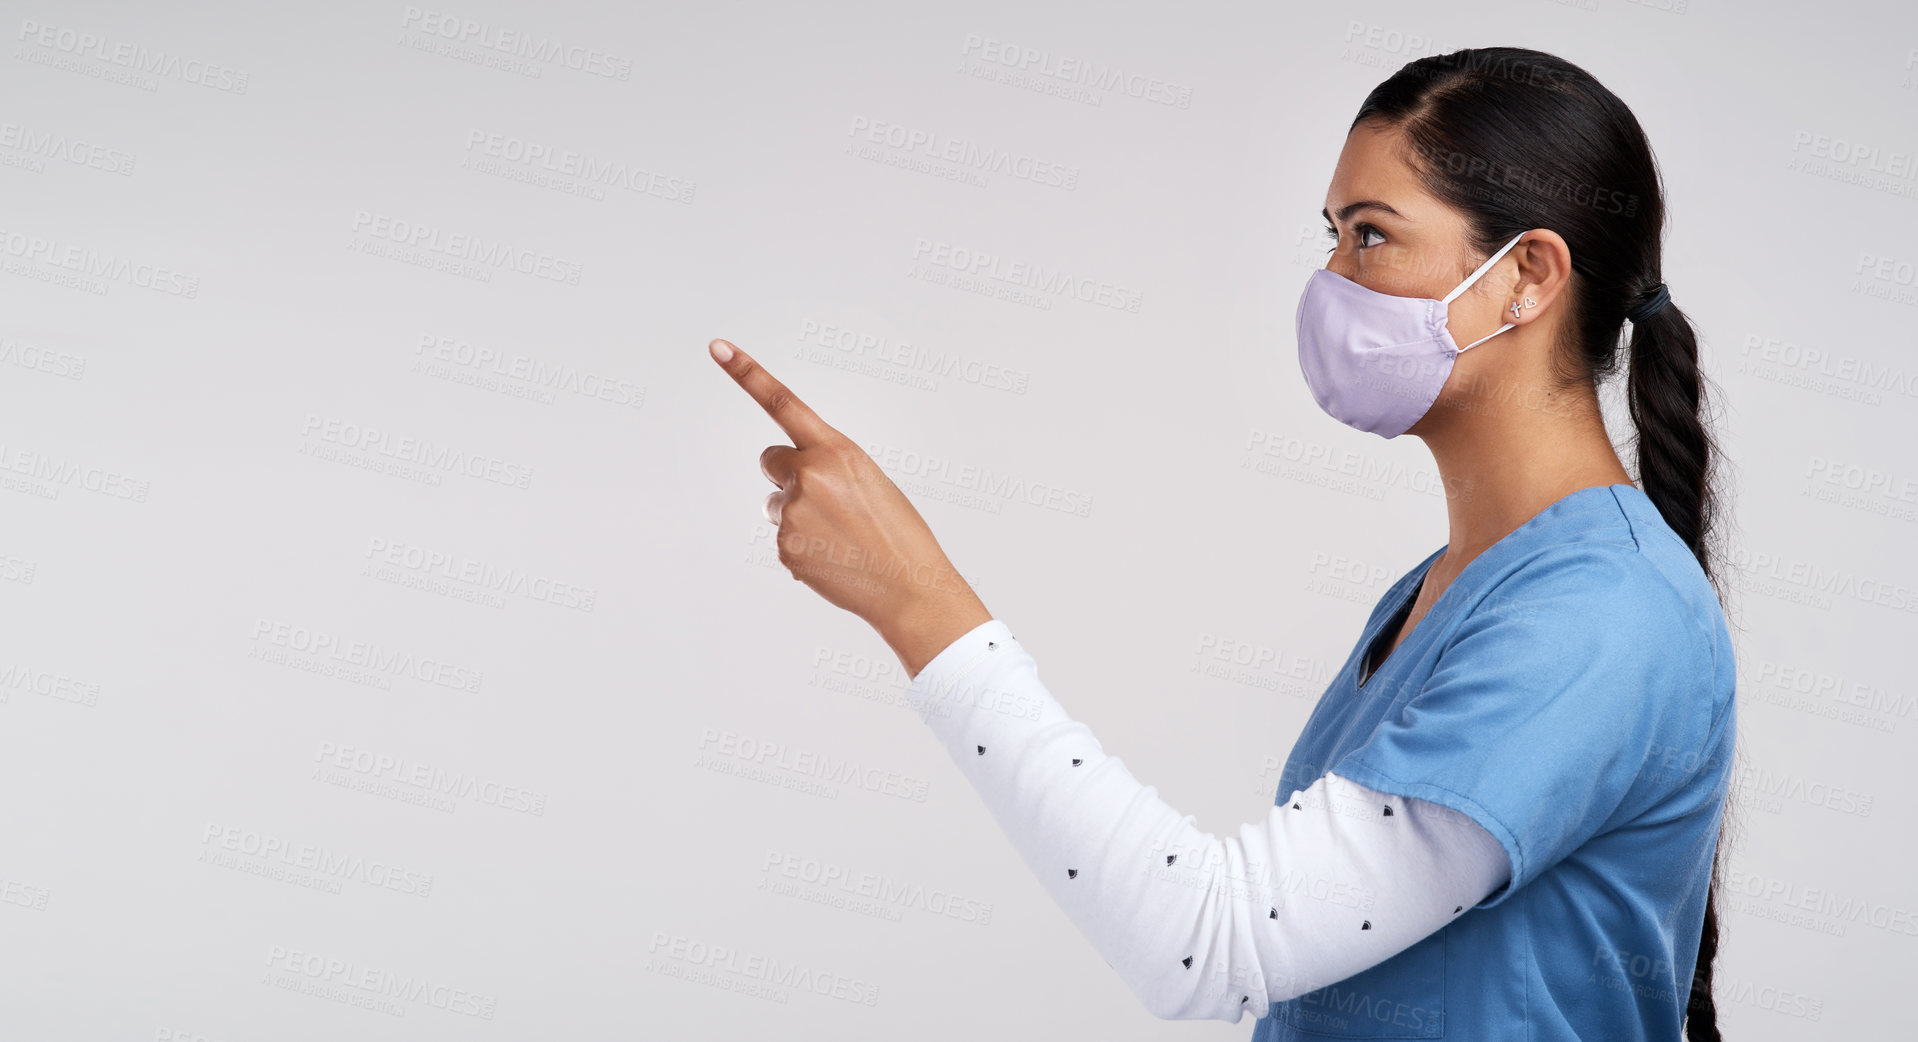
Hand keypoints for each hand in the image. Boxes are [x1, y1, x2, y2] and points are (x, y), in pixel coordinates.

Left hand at [708, 338, 991, 675]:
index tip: (717, 347)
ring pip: (776, 505)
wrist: (910, 587)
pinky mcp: (785, 548)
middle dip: (788, 476)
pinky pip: (784, 538)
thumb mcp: (870, 479)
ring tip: (841, 537)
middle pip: (770, 461)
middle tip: (830, 503)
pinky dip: (804, 547)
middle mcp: (810, 475)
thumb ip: (828, 465)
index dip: (747, 372)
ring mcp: (793, 513)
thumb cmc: (898, 532)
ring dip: (800, 516)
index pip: (783, 403)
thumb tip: (789, 482)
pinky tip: (835, 558)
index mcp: (837, 450)